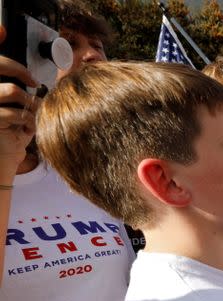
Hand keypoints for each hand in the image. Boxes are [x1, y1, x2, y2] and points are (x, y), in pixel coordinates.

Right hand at [0, 33, 38, 179]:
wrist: (3, 160)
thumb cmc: (12, 132)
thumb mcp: (19, 107)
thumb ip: (22, 89)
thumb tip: (41, 74)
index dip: (0, 46)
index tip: (9, 41)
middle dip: (19, 70)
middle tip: (33, 82)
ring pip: (10, 90)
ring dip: (28, 102)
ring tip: (30, 113)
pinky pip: (11, 112)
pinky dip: (25, 119)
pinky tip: (24, 127)